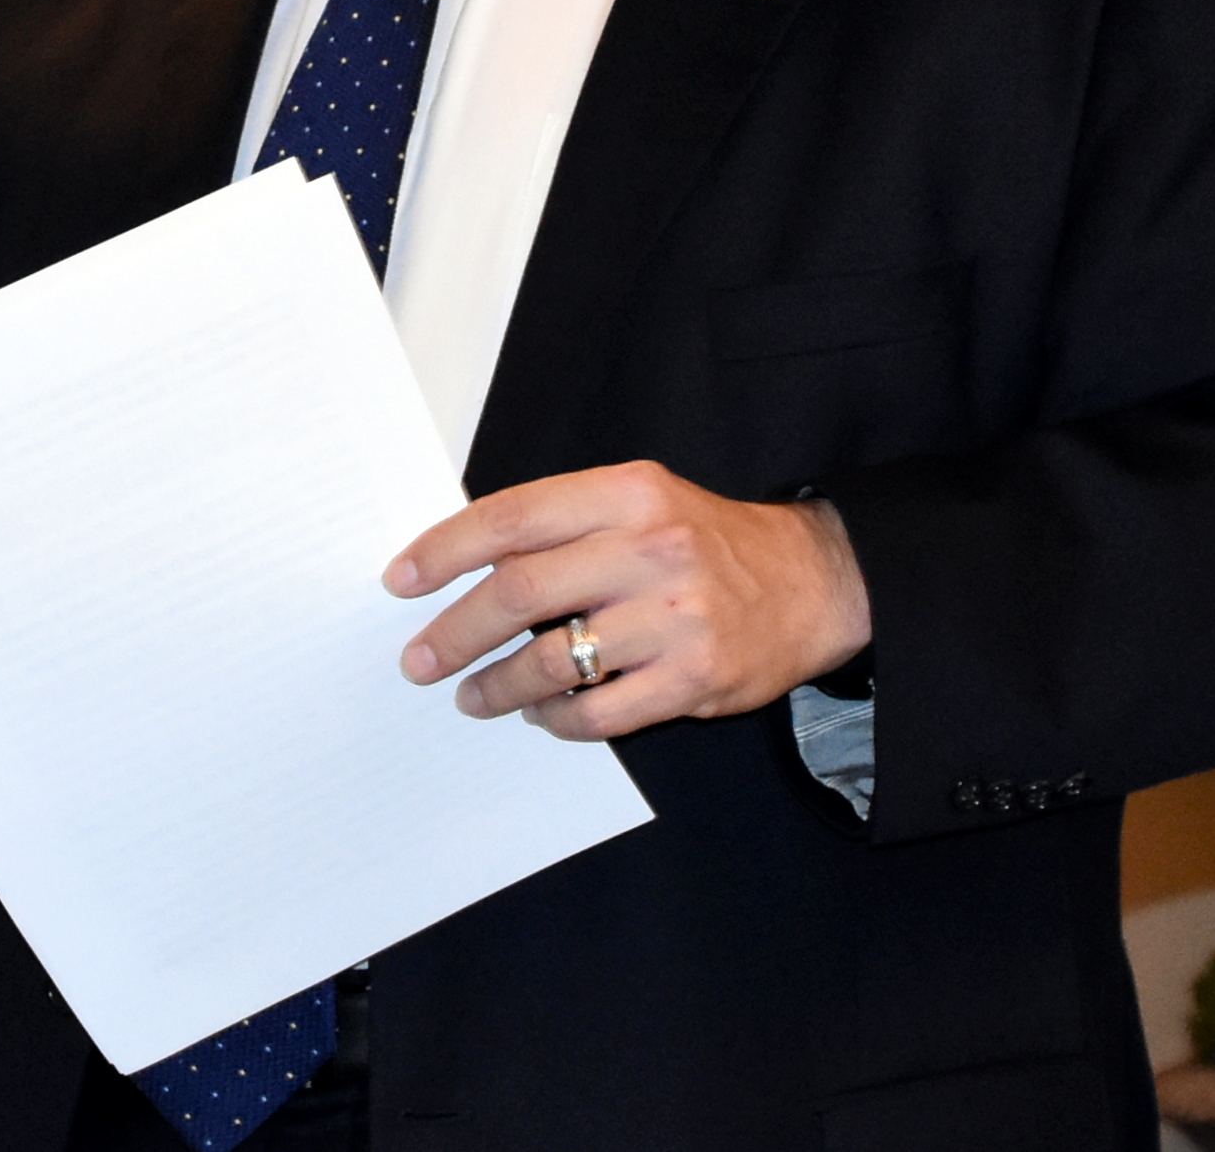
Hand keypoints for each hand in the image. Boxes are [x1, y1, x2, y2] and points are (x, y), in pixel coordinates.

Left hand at [385, 461, 871, 740]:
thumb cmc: (706, 542)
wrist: (814, 582)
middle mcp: (650, 548)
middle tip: (420, 659)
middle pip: (521, 593)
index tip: (401, 580)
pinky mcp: (695, 677)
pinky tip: (544, 715)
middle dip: (456, 632)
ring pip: (553, 661)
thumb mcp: (642, 502)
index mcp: (628, 493)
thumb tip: (466, 563)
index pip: (513, 517)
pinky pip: (599, 713)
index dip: (446, 550)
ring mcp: (675, 616)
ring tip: (476, 697)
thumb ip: (566, 525)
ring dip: (499, 687)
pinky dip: (557, 721)